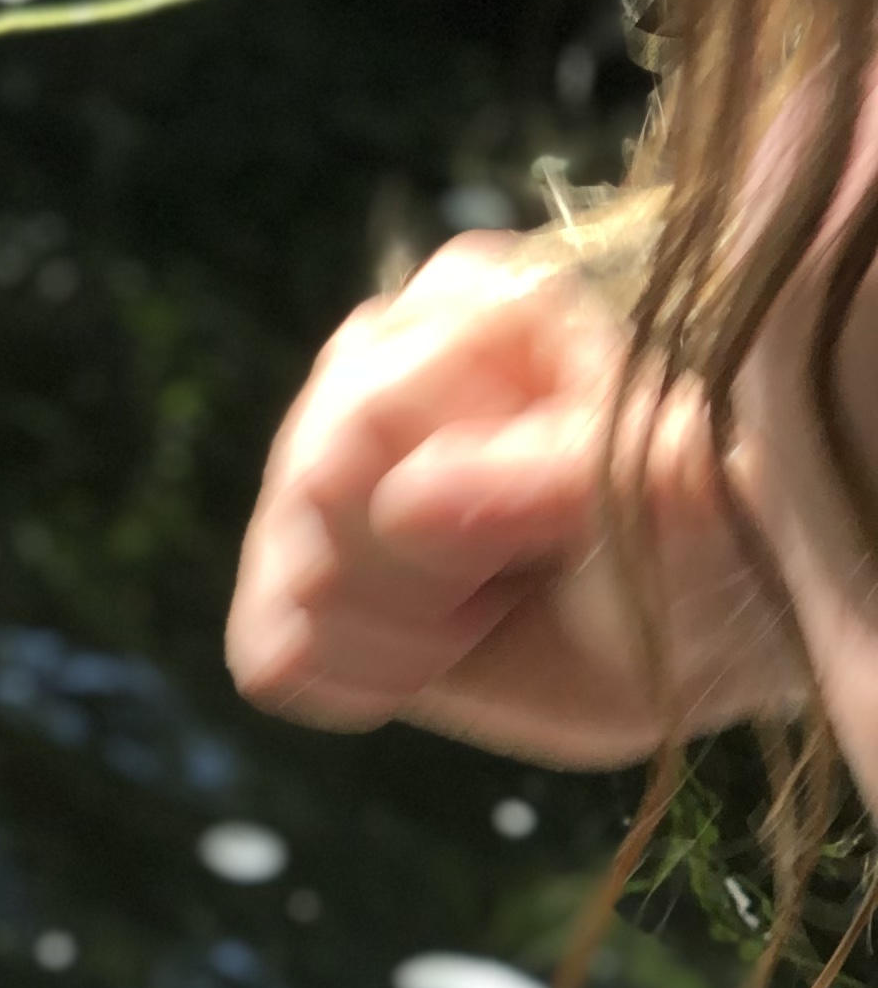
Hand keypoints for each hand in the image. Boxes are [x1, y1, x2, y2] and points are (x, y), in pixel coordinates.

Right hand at [228, 234, 773, 756]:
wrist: (702, 627)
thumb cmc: (718, 532)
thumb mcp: (684, 493)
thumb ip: (562, 478)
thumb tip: (408, 504)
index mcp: (467, 307)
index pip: (367, 418)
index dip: (452, 517)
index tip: (549, 539)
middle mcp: (371, 368)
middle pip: (313, 501)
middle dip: (425, 577)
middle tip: (526, 579)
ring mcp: (321, 471)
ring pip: (295, 584)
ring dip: (406, 633)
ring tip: (494, 612)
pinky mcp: (299, 570)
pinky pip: (270, 653)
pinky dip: (361, 680)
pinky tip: (438, 654)